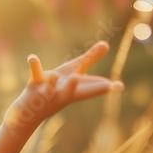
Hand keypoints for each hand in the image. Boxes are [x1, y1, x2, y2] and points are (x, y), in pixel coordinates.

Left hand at [3, 41, 123, 134]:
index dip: (106, 88)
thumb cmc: (58, 88)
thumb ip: (90, 58)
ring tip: (54, 75)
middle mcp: (63, 93)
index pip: (93, 90)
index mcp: (76, 91)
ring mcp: (47, 91)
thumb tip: (106, 43)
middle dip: (75, 87)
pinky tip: (32, 58)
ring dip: (52, 81)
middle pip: (70, 92)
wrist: (32, 109)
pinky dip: (34, 66)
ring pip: (50, 86)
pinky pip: (35, 74)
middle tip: (77, 80)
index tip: (119, 86)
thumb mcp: (75, 71)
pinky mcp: (34, 84)